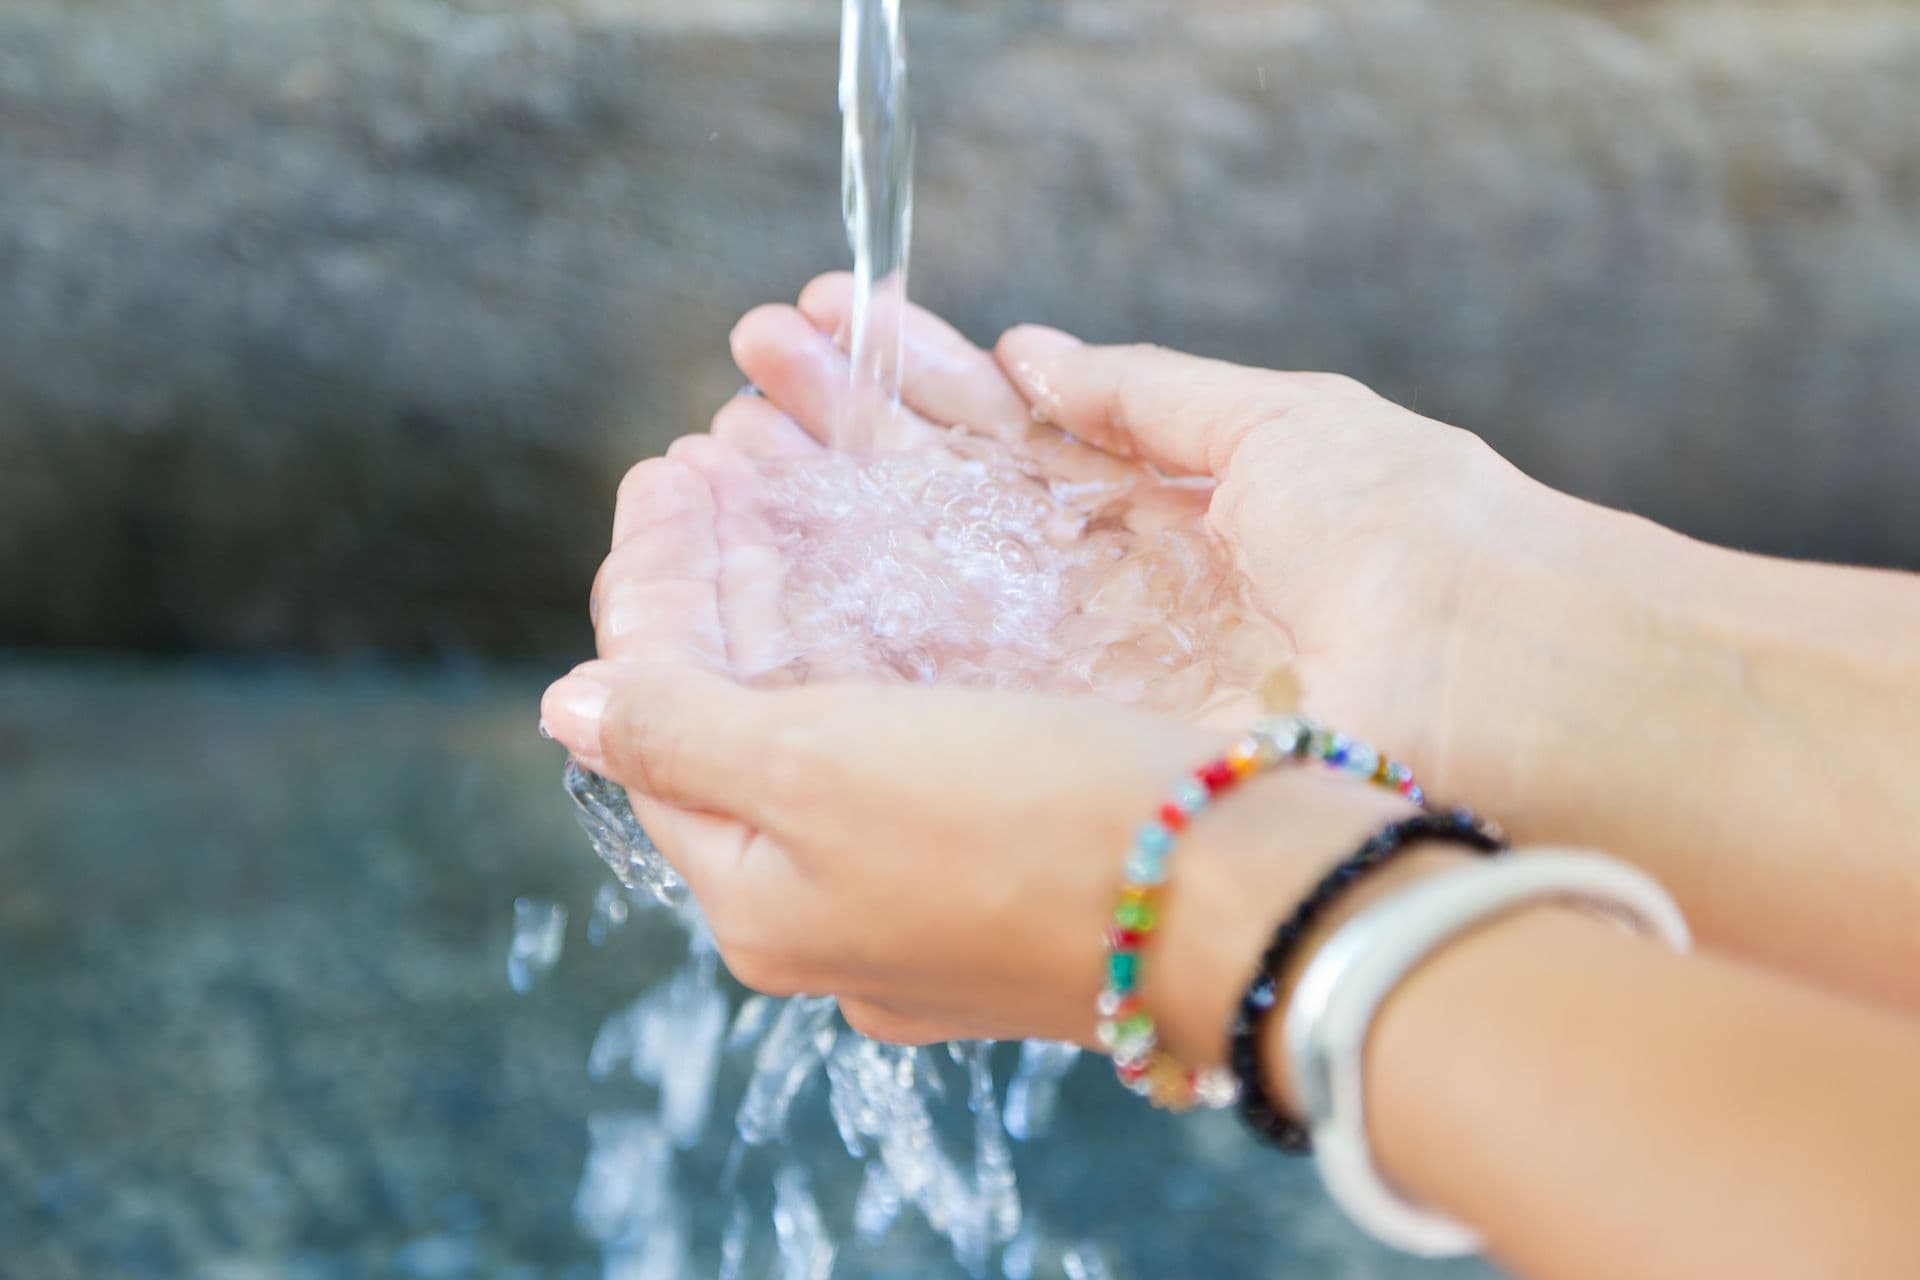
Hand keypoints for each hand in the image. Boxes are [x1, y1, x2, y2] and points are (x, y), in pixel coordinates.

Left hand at [547, 446, 1415, 1051]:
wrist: (1253, 906)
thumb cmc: (1039, 827)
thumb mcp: (826, 771)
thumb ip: (684, 732)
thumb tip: (567, 706)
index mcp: (761, 898)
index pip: (655, 720)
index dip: (653, 585)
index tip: (667, 467)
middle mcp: (830, 911)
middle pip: (735, 721)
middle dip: (721, 580)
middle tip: (718, 456)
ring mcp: (922, 893)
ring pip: (824, 724)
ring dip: (796, 600)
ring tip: (786, 485)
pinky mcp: (1006, 862)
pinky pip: (906, 740)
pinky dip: (882, 646)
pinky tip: (893, 578)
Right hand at [715, 272, 1557, 778]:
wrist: (1503, 694)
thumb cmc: (1418, 537)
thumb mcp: (1281, 426)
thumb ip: (1146, 394)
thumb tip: (1029, 360)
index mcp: (1149, 512)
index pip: (995, 435)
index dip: (904, 381)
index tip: (815, 327)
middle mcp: (1098, 603)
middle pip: (939, 512)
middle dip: (837, 441)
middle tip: (739, 382)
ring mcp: (1078, 684)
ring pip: (918, 597)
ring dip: (819, 526)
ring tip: (717, 459)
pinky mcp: (1070, 754)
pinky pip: (939, 691)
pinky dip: (848, 635)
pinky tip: (762, 574)